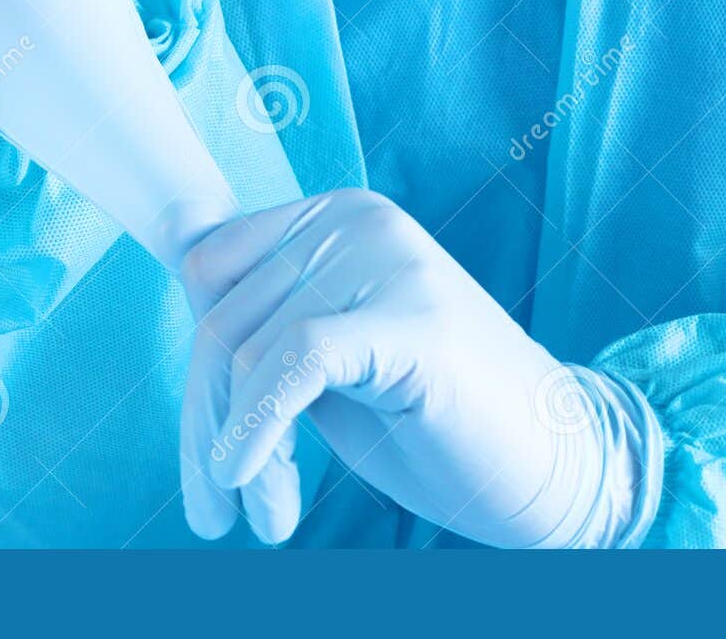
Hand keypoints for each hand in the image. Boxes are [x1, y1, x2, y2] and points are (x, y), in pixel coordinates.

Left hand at [179, 190, 661, 546]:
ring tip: (263, 511)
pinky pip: (292, 363)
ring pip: (248, 350)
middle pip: (221, 318)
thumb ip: (263, 317)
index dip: (199, 365)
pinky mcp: (410, 318)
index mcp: (339, 215)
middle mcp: (361, 221)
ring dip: (235, 447)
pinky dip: (254, 429)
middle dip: (207, 419)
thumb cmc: (432, 415)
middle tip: (219, 506)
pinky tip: (250, 483)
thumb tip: (176, 250)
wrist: (549, 459)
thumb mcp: (329, 356)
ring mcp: (390, 261)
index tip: (207, 442)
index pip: (210, 268)